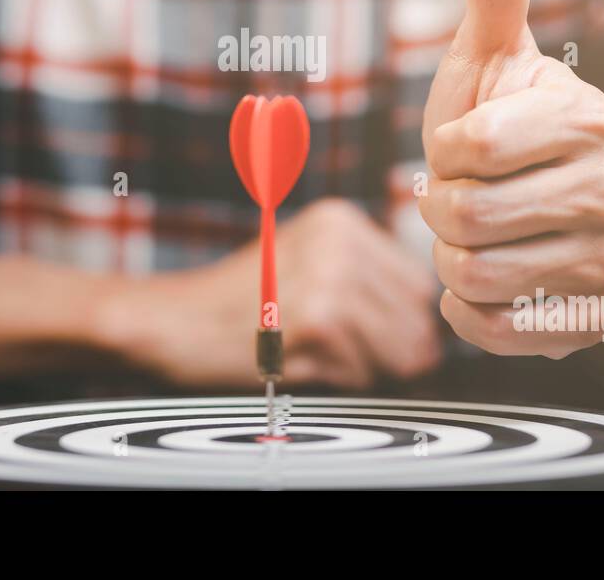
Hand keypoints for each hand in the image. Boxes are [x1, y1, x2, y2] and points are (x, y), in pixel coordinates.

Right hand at [99, 198, 440, 388]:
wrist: (172, 320)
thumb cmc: (242, 301)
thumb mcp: (305, 260)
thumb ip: (367, 277)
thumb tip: (431, 332)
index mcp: (341, 220)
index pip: (417, 284)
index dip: (404, 321)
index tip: (376, 337)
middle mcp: (340, 242)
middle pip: (416, 317)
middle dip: (395, 350)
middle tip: (349, 357)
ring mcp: (329, 280)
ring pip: (399, 349)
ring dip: (369, 368)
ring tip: (323, 358)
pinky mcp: (317, 323)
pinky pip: (366, 373)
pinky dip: (342, 381)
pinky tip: (304, 363)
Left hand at [419, 0, 603, 357]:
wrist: (559, 209)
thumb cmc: (508, 121)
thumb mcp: (492, 50)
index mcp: (583, 118)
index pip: (471, 148)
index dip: (446, 148)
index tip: (467, 142)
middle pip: (463, 218)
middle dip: (441, 206)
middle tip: (466, 192)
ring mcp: (599, 264)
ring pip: (472, 278)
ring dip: (451, 258)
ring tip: (480, 234)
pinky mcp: (581, 325)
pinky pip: (490, 331)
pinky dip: (468, 311)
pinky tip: (492, 280)